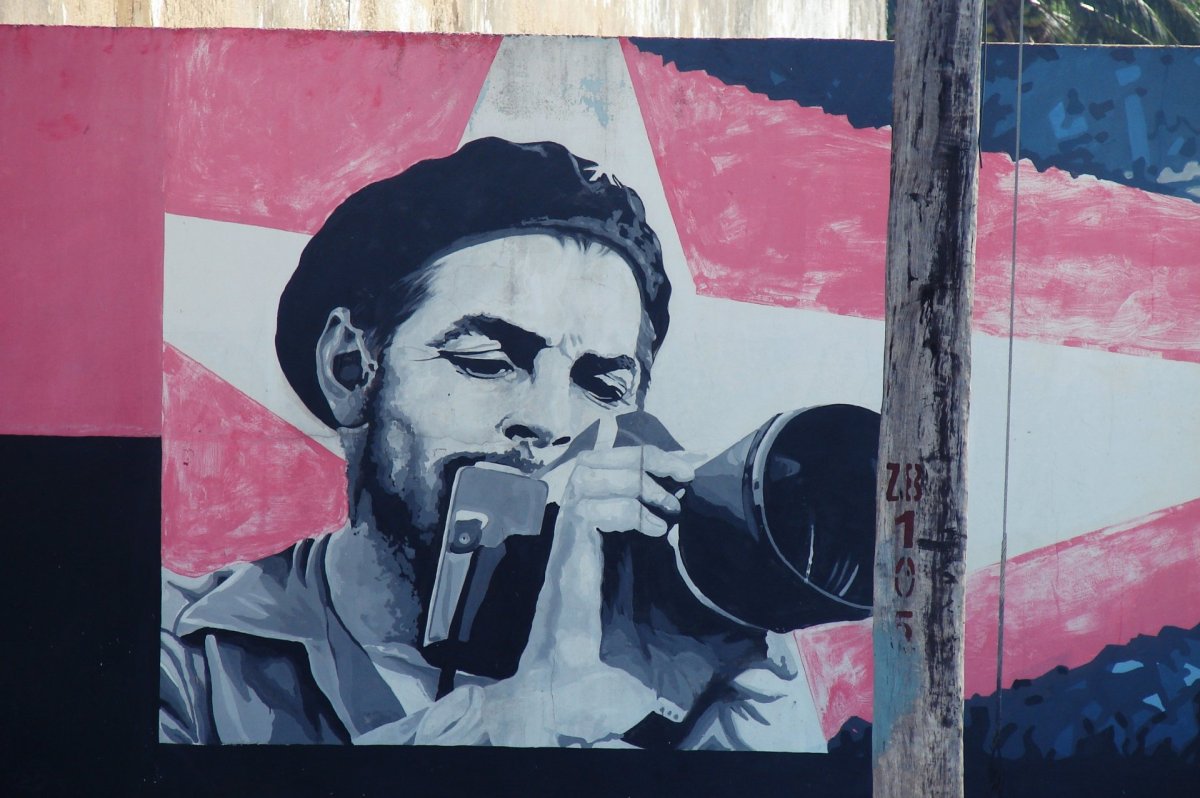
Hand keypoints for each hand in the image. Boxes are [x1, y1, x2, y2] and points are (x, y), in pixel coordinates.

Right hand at [484, 445, 695, 745]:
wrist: (576, 695)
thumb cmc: (618, 670)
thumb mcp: (679, 639)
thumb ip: (715, 627)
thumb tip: (762, 636)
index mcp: (609, 540)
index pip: (623, 471)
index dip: (661, 460)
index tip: (698, 467)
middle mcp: (587, 533)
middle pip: (602, 459)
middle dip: (649, 457)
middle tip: (686, 475)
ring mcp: (574, 542)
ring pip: (591, 472)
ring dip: (637, 480)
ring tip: (668, 509)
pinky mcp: (567, 556)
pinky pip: (589, 508)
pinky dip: (626, 509)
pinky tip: (654, 532)